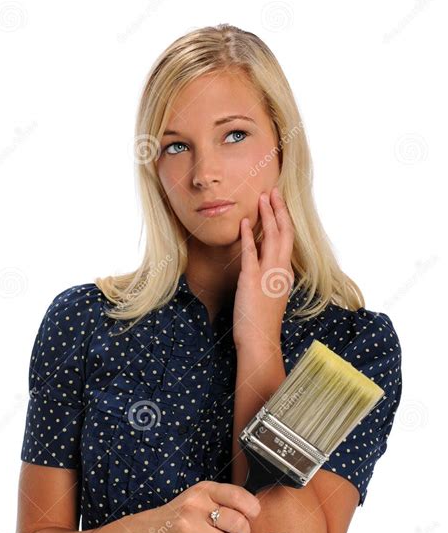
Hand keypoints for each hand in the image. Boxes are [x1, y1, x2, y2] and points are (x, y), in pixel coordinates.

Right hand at [135, 480, 260, 532]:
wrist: (144, 532)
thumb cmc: (179, 516)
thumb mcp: (198, 498)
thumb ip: (223, 500)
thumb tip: (256, 511)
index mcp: (203, 491)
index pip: (239, 496)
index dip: (251, 510)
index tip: (249, 516)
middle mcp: (195, 506)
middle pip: (239, 524)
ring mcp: (188, 527)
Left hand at [233, 186, 294, 350]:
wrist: (260, 340)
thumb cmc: (262, 322)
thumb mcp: (270, 295)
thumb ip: (269, 276)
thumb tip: (263, 262)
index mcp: (285, 273)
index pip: (288, 240)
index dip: (283, 219)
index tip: (277, 204)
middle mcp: (280, 270)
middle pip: (284, 233)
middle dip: (279, 210)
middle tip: (273, 191)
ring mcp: (268, 274)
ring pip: (272, 238)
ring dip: (267, 216)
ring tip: (262, 198)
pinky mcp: (251, 280)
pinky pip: (251, 253)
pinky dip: (248, 235)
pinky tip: (244, 222)